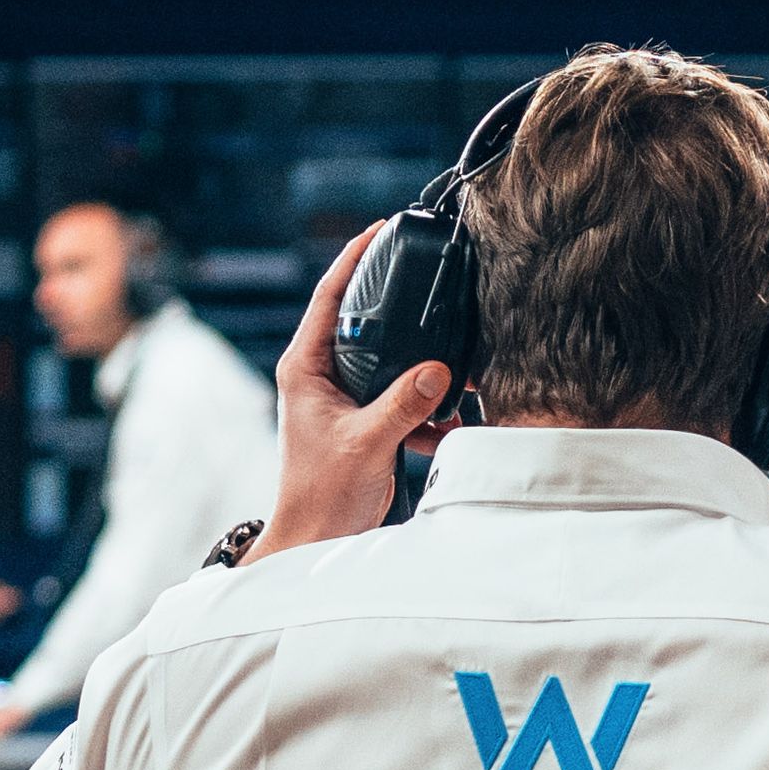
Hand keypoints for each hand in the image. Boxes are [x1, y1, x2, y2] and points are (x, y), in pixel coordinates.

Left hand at [250, 235, 449, 557]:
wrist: (318, 540)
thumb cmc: (321, 495)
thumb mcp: (365, 444)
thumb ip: (403, 405)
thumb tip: (440, 369)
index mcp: (306, 367)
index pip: (330, 296)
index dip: (353, 258)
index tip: (380, 229)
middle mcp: (322, 374)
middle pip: (365, 321)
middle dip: (403, 310)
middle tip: (433, 282)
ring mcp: (345, 397)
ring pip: (392, 361)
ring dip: (426, 367)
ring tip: (462, 363)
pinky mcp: (367, 420)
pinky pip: (405, 397)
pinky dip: (430, 407)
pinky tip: (454, 419)